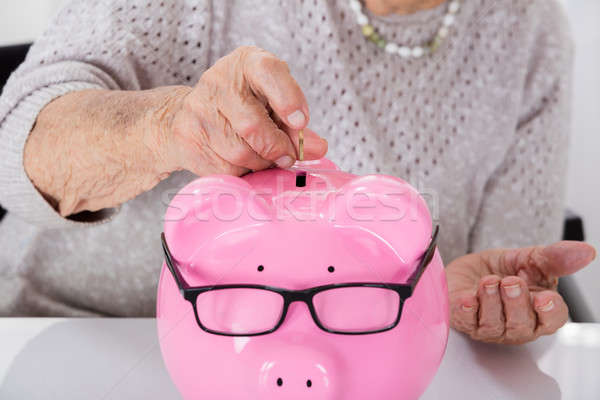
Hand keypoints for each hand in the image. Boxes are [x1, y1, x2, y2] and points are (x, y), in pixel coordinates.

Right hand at [159, 46, 327, 176]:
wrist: (189, 115)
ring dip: (261, 163)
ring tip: (263, 157)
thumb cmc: (244, 105)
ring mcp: (199, 110)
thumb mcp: (273, 103)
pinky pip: (225, 168)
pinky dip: (242, 171)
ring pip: (240, 152)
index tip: (301, 122)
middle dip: (277, 148)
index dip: (288, 99)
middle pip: (253, 125)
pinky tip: (242, 161)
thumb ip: (297, 125)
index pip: (269, 72)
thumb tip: (318, 148)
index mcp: (248, 63)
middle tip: (288, 157)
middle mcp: (219, 82)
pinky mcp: (188, 138)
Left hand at [447, 241, 595, 343]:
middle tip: (511, 282)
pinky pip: (465, 320)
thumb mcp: (531, 260)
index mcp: (538, 312)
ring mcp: (488, 326)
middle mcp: (515, 325)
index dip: (549, 312)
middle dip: (516, 303)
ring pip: (493, 324)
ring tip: (489, 281)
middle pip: (521, 325)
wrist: (469, 269)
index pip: (551, 320)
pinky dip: (466, 309)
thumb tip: (585, 251)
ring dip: (491, 300)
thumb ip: (555, 258)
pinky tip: (467, 299)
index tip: (544, 299)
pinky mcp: (463, 321)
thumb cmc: (502, 270)